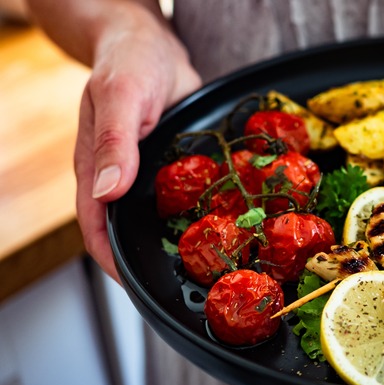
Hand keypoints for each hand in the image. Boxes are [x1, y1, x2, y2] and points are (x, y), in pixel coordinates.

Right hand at [75, 15, 200, 281]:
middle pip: (134, 233)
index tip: (142, 289)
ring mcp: (150, 176)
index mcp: (97, 171)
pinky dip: (207, 213)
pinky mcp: (176, 167)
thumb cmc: (127, 63)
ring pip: (164, 220)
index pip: (99, 231)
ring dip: (186, 241)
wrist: (151, 43)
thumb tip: (106, 192)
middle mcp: (123, 180)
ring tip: (220, 265)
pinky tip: (234, 223)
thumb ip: (113, 142)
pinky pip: (189, 197)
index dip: (116, 264)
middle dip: (159, 262)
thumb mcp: (120, 96)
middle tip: (195, 285)